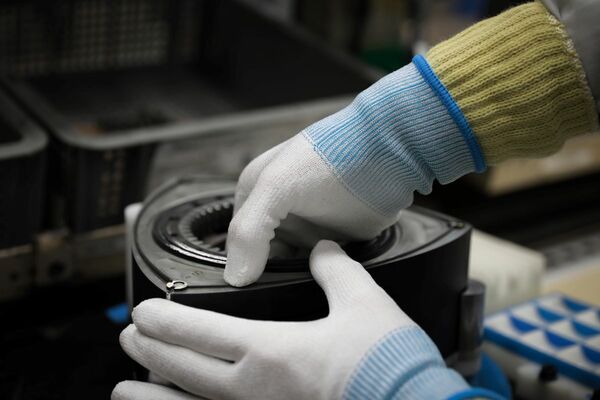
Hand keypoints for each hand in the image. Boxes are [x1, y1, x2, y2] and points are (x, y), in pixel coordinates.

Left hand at [113, 241, 415, 399]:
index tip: (141, 311)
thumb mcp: (364, 303)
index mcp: (271, 351)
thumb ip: (336, 270)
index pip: (201, 331)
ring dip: (152, 398)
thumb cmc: (387, 364)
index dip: (166, 320)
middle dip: (152, 351)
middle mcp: (253, 390)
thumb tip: (323, 249)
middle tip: (129, 337)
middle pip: (185, 369)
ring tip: (124, 391)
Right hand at [224, 61, 479, 285]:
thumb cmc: (329, 158)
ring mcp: (308, 225)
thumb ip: (249, 231)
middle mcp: (279, 210)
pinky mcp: (335, 239)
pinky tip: (322, 289)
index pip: (236, 239)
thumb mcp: (276, 186)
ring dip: (294, 279)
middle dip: (267, 275)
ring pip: (290, 266)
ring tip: (300, 296)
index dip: (241, 264)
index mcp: (255, 192)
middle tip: (274, 296)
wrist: (388, 154)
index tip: (249, 289)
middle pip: (262, 256)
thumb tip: (235, 278)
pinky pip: (319, 269)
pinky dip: (318, 279)